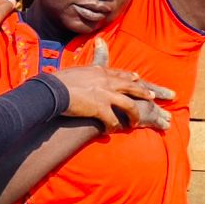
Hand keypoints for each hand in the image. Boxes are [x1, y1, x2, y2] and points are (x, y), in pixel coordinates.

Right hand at [57, 38, 174, 132]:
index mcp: (98, 72)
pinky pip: (113, 121)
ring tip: (135, 123)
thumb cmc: (56, 82)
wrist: (52, 90)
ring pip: (129, 105)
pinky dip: (114, 127)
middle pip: (131, 86)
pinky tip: (113, 131)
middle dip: (143, 92)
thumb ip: (82, 74)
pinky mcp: (101, 109)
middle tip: (153, 97)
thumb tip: (79, 76)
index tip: (137, 77)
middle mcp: (106, 81)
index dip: (129, 76)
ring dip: (134, 116)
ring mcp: (105, 95)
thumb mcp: (73, 72)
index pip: (118, 73)